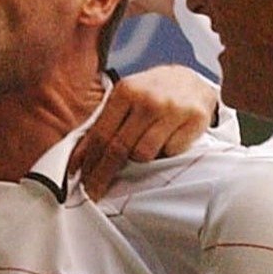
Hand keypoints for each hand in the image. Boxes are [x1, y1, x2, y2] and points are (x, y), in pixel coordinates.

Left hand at [69, 64, 217, 198]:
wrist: (193, 81)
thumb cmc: (152, 94)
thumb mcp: (125, 100)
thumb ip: (103, 125)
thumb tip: (77, 160)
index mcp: (125, 91)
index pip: (101, 134)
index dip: (88, 161)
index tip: (78, 179)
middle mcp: (147, 99)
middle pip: (119, 148)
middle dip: (103, 174)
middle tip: (94, 192)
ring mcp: (172, 110)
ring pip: (144, 154)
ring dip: (139, 160)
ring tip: (144, 148)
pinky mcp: (194, 120)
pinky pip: (170, 153)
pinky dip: (165, 153)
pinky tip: (168, 141)